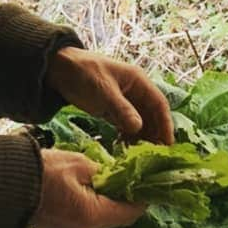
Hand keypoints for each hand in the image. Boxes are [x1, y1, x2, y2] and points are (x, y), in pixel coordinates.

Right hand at [31, 148, 144, 227]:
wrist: (3, 185)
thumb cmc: (41, 172)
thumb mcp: (78, 164)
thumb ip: (103, 172)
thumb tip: (116, 176)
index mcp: (92, 216)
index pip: (130, 212)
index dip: (142, 199)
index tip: (147, 185)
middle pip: (115, 219)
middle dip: (122, 200)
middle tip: (126, 179)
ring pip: (98, 221)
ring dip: (104, 203)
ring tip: (103, 181)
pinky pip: (83, 222)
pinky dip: (89, 208)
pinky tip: (84, 191)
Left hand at [46, 48, 174, 144]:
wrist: (59, 70)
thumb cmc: (84, 74)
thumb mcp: (104, 91)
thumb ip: (121, 109)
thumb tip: (139, 127)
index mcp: (138, 81)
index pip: (159, 104)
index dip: (166, 124)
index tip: (167, 143)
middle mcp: (135, 92)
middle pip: (152, 116)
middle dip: (155, 135)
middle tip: (156, 156)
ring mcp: (124, 102)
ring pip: (140, 123)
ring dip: (142, 138)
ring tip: (142, 157)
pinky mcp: (112, 110)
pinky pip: (126, 126)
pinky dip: (128, 137)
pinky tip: (126, 150)